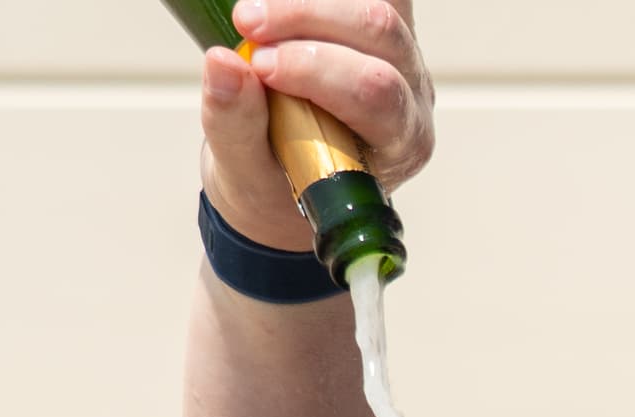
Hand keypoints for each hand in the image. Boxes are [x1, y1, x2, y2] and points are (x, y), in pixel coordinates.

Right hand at [198, 0, 433, 254]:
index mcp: (399, 145)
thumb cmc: (281, 181)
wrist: (293, 175)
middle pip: (380, 32)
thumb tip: (222, 63)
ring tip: (255, 16)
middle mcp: (412, 97)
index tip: (258, 66)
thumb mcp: (246, 172)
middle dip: (306, 18)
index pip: (373, 94)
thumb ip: (234, 125)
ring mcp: (404, 56)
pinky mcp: (384, 27)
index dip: (314, 68)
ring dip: (308, 1)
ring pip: (377, 3)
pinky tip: (285, 7)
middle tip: (246, 24)